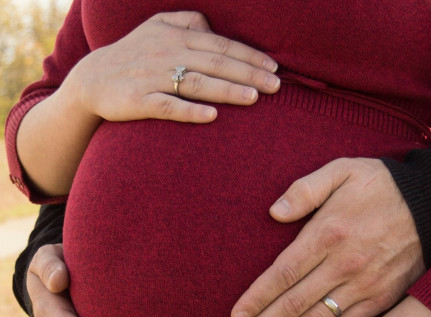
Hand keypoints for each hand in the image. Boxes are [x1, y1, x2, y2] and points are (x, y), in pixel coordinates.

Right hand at [68, 11, 279, 123]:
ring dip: (226, 90)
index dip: (249, 56)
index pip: (220, 45)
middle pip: (215, 63)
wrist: (92, 79)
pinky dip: (190, 111)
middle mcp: (167, 53)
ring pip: (196, 83)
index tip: (274, 69)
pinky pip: (168, 106)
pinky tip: (212, 117)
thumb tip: (212, 27)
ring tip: (254, 98)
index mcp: (175, 35)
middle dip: (248, 74)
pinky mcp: (138, 101)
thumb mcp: (156, 28)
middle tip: (276, 87)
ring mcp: (152, 78)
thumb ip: (187, 22)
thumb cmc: (134, 54)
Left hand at [227, 158, 425, 316]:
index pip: (283, 273)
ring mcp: (365, 284)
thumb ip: (305, 190)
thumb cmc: (380, 185)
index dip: (256, 298)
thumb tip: (274, 212)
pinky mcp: (382, 297)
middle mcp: (344, 264)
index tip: (235, 316)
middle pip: (293, 304)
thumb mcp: (342, 171)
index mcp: (328, 233)